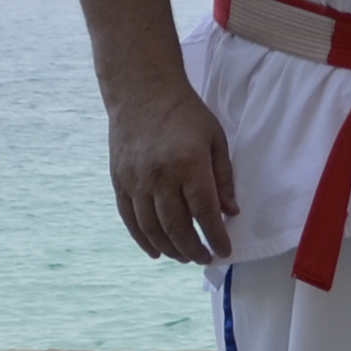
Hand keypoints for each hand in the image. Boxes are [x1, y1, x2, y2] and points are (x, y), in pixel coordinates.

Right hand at [107, 79, 240, 262]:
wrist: (141, 92)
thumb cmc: (185, 114)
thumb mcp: (215, 139)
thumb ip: (223, 177)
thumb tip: (230, 212)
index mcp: (188, 165)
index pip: (204, 212)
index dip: (215, 236)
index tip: (224, 250)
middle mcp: (159, 177)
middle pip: (177, 226)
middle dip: (194, 249)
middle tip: (205, 258)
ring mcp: (136, 181)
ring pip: (152, 228)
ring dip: (170, 249)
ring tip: (185, 257)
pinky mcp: (119, 181)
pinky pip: (130, 219)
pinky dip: (143, 240)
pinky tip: (156, 252)